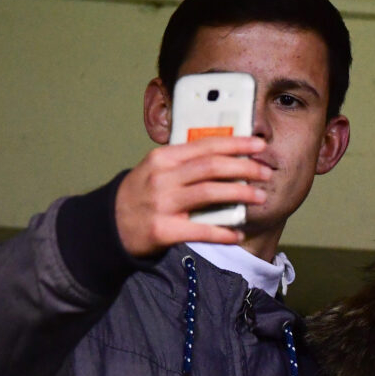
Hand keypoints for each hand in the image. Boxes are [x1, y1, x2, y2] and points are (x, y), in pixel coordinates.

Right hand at [114, 136, 269, 256]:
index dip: (236, 143)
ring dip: (240, 194)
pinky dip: (222, 232)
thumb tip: (225, 156)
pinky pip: (200, 230)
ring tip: (259, 196)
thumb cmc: (140, 195)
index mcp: (163, 158)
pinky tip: (237, 232)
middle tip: (265, 172)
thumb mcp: (157, 169)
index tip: (258, 144)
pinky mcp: (163, 230)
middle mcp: (163, 178)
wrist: (109, 225)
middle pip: (212, 167)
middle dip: (245, 167)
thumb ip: (186, 162)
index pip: (206, 145)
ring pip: (210, 193)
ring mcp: (162, 204)